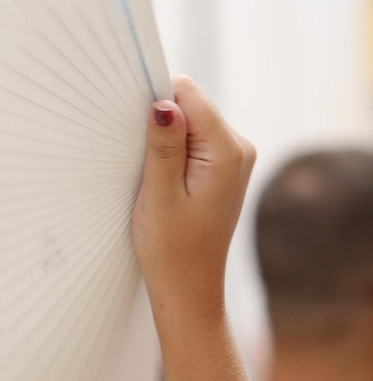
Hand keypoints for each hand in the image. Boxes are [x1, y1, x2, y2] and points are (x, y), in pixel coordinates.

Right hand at [130, 75, 255, 316]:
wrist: (189, 285)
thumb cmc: (171, 248)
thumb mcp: (160, 194)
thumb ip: (164, 145)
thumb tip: (164, 103)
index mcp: (228, 151)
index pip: (188, 95)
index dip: (157, 108)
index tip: (140, 137)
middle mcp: (240, 148)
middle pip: (190, 106)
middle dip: (162, 127)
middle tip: (148, 170)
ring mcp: (235, 158)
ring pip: (191, 124)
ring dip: (166, 144)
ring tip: (157, 182)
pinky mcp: (225, 168)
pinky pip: (195, 142)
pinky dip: (174, 155)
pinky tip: (165, 184)